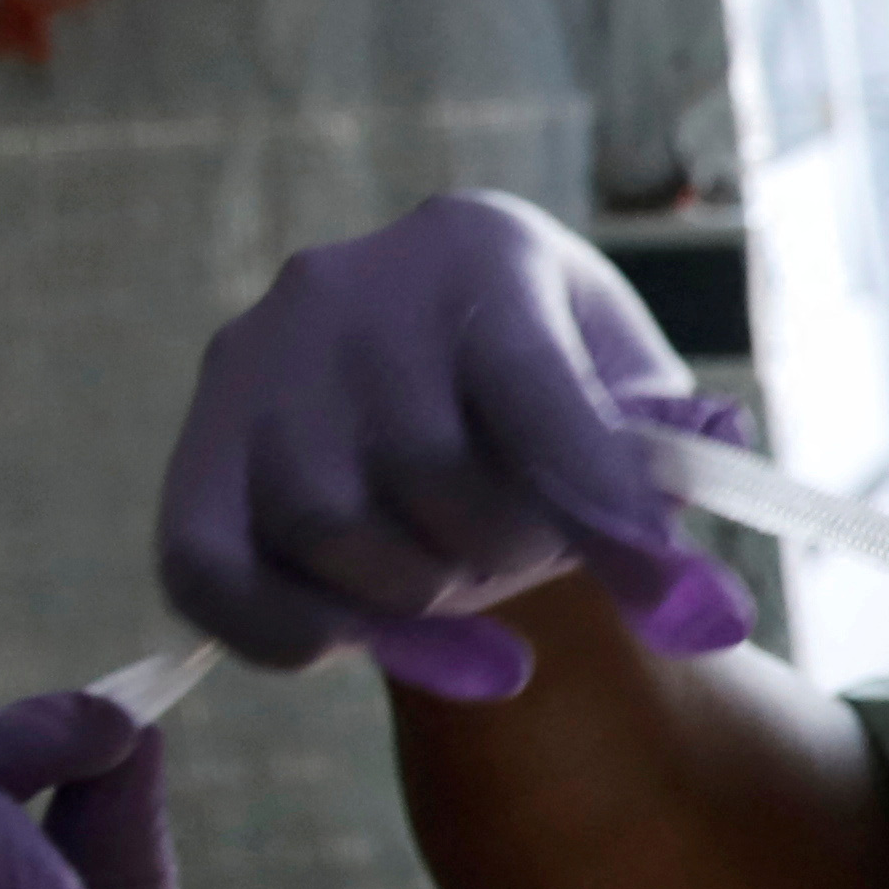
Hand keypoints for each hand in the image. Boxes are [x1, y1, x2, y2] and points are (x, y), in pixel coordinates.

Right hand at [156, 192, 755, 700]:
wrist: (437, 374)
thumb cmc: (557, 388)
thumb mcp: (633, 394)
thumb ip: (668, 470)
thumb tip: (694, 595)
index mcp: (475, 245)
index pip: (536, 394)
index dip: (605, 511)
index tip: (676, 605)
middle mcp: (342, 285)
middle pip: (427, 469)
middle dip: (508, 552)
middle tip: (536, 563)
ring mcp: (252, 363)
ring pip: (325, 525)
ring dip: (417, 595)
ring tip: (464, 584)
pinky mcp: (194, 452)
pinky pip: (213, 573)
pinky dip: (291, 632)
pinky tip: (361, 642)